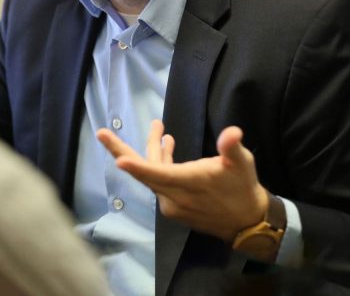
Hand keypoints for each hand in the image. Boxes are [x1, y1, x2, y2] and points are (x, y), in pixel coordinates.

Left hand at [96, 120, 267, 242]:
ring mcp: (171, 203)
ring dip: (153, 151)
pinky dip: (160, 163)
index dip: (138, 167)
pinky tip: (167, 146)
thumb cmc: (243, 189)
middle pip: (143, 172)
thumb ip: (232, 148)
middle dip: (121, 151)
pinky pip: (160, 181)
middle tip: (101, 133)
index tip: (118, 159)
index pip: (158, 174)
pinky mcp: (174, 206)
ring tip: (158, 127)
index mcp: (187, 184)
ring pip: (153, 174)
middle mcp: (174, 196)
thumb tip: (232, 133)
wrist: (248, 222)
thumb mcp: (242, 165)